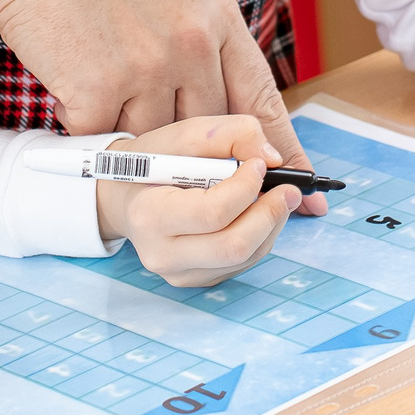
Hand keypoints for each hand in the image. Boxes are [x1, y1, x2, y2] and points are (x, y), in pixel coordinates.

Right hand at [0, 0, 323, 210]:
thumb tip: (235, 116)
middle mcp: (192, 44)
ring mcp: (146, 67)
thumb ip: (208, 45)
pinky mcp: (97, 88)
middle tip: (156, 130)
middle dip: (187, 143)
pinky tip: (72, 78)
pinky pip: (101, 136)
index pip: (263, 99)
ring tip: (100, 74)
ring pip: (153, 141)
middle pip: (208, 131)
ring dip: (125, 124)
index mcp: (218, 17)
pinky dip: (83, 118)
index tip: (302, 186)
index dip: (283, 150)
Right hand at [93, 115, 300, 285]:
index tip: (258, 164)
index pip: (212, 213)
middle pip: (234, 246)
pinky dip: (259, 238)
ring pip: (244, 258)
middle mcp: (162, 254)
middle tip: (289, 189)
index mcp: (150, 215)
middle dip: (270, 214)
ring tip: (276, 198)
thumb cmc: (155, 162)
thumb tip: (272, 159)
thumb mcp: (185, 133)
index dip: (246, 188)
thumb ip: (231, 134)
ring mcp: (179, 274)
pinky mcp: (196, 280)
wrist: (125, 195)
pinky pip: (241, 264)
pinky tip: (255, 214)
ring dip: (270, 225)